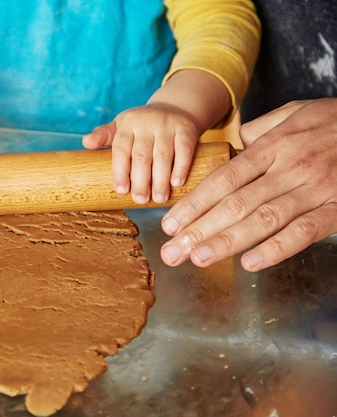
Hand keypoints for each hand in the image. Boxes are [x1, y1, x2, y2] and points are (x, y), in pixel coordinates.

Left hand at [82, 102, 198, 203]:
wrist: (174, 108)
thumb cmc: (140, 126)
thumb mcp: (120, 127)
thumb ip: (103, 136)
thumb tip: (85, 143)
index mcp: (126, 124)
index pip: (120, 149)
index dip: (120, 171)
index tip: (121, 191)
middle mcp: (146, 123)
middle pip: (141, 155)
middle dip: (141, 180)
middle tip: (141, 200)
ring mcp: (167, 125)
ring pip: (162, 155)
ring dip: (160, 179)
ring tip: (159, 198)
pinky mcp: (186, 128)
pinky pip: (184, 149)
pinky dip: (181, 167)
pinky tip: (177, 183)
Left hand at [160, 99, 336, 270]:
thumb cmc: (333, 122)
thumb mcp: (293, 114)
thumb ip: (261, 130)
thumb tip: (235, 143)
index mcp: (272, 147)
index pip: (223, 180)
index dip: (194, 204)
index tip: (170, 224)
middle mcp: (288, 168)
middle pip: (235, 204)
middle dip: (199, 230)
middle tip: (172, 252)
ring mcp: (314, 189)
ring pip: (263, 220)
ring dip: (227, 242)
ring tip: (198, 259)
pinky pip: (304, 231)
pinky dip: (277, 248)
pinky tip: (251, 263)